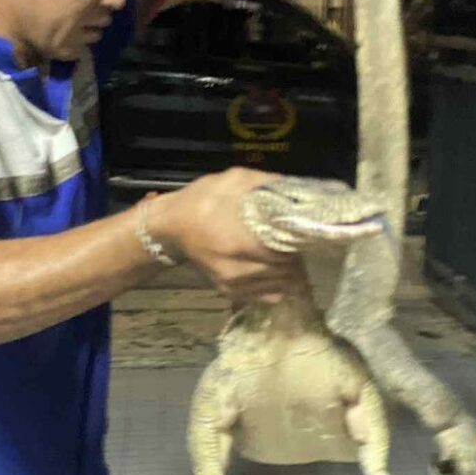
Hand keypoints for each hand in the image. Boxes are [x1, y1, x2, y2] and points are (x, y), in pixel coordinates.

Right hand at [147, 168, 306, 303]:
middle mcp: (240, 270)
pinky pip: (268, 295)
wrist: (170, 225)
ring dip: (288, 269)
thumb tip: (298, 189)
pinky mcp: (231, 293)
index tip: (305, 230)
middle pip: (289, 269)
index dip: (302, 240)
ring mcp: (235, 285)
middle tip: (295, 239)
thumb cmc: (202, 200)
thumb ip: (267, 183)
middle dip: (296, 254)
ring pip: (281, 284)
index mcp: (242, 241)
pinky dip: (276, 283)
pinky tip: (273, 267)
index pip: (291, 250)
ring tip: (284, 252)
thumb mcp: (234, 179)